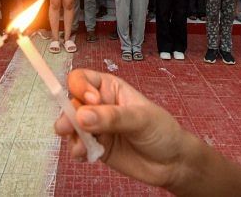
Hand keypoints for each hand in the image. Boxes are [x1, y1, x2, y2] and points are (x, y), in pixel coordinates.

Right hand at [54, 69, 187, 189]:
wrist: (172, 163)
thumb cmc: (161, 131)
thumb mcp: (141, 119)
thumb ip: (112, 117)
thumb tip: (81, 116)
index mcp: (109, 88)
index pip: (82, 79)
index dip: (80, 87)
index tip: (91, 101)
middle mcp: (98, 105)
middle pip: (71, 103)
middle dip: (68, 115)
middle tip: (69, 128)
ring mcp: (94, 127)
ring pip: (70, 126)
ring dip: (70, 135)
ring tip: (82, 148)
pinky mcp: (94, 147)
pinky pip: (76, 145)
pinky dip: (76, 150)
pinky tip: (86, 156)